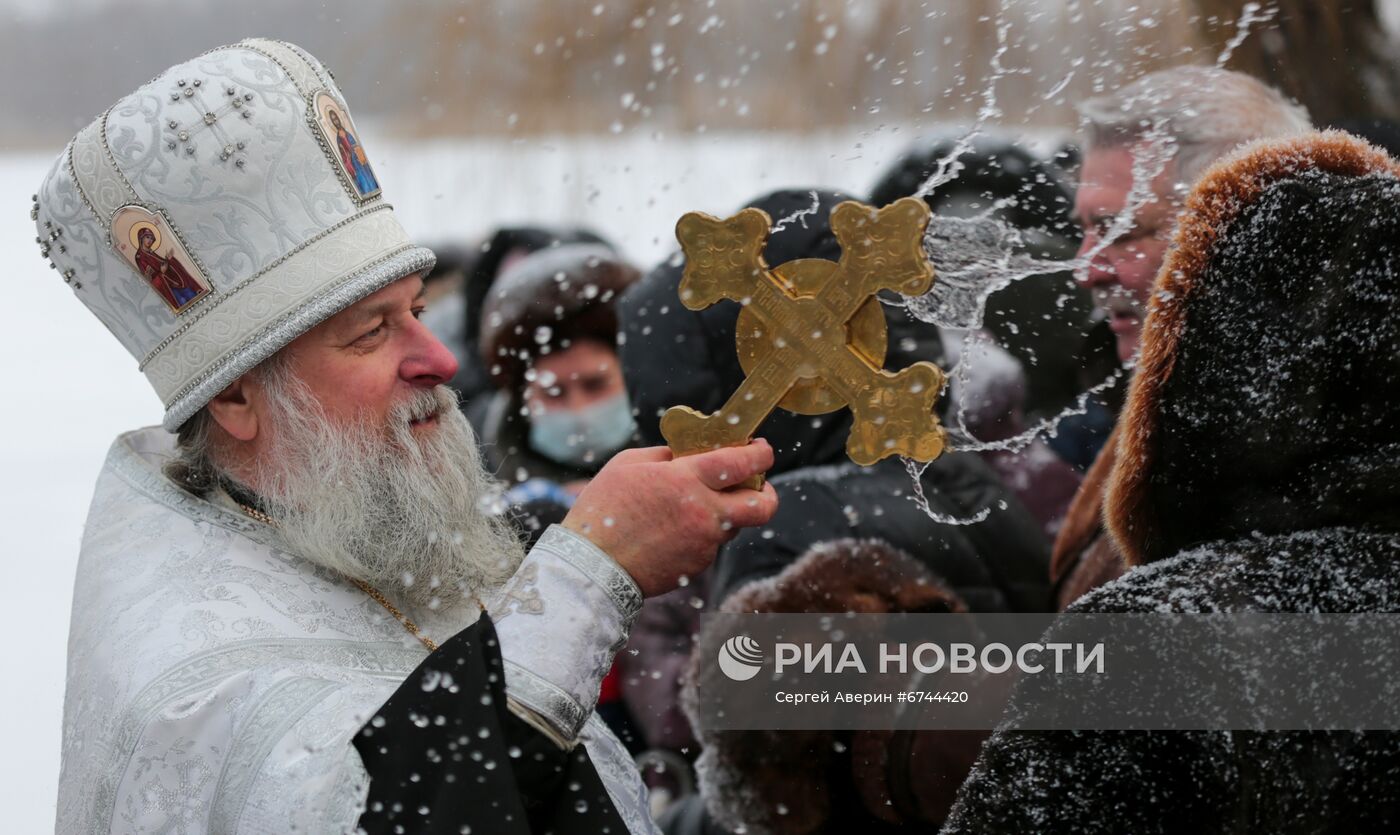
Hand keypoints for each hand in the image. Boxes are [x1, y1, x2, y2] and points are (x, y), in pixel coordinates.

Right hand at [562, 440, 777, 595]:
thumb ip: (666, 455)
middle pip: (762, 506)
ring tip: (695, 506)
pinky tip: (672, 531)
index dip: (760, 455)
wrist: (592, 565)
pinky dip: (701, 533)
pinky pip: (711, 543)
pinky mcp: (697, 565)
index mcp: (686, 479)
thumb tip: (689, 453)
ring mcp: (703, 542)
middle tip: (758, 485)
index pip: (740, 463)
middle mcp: (703, 512)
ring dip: (727, 512)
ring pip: (735, 525)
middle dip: (768, 493)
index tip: (762, 450)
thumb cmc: (603, 508)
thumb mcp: (629, 464)